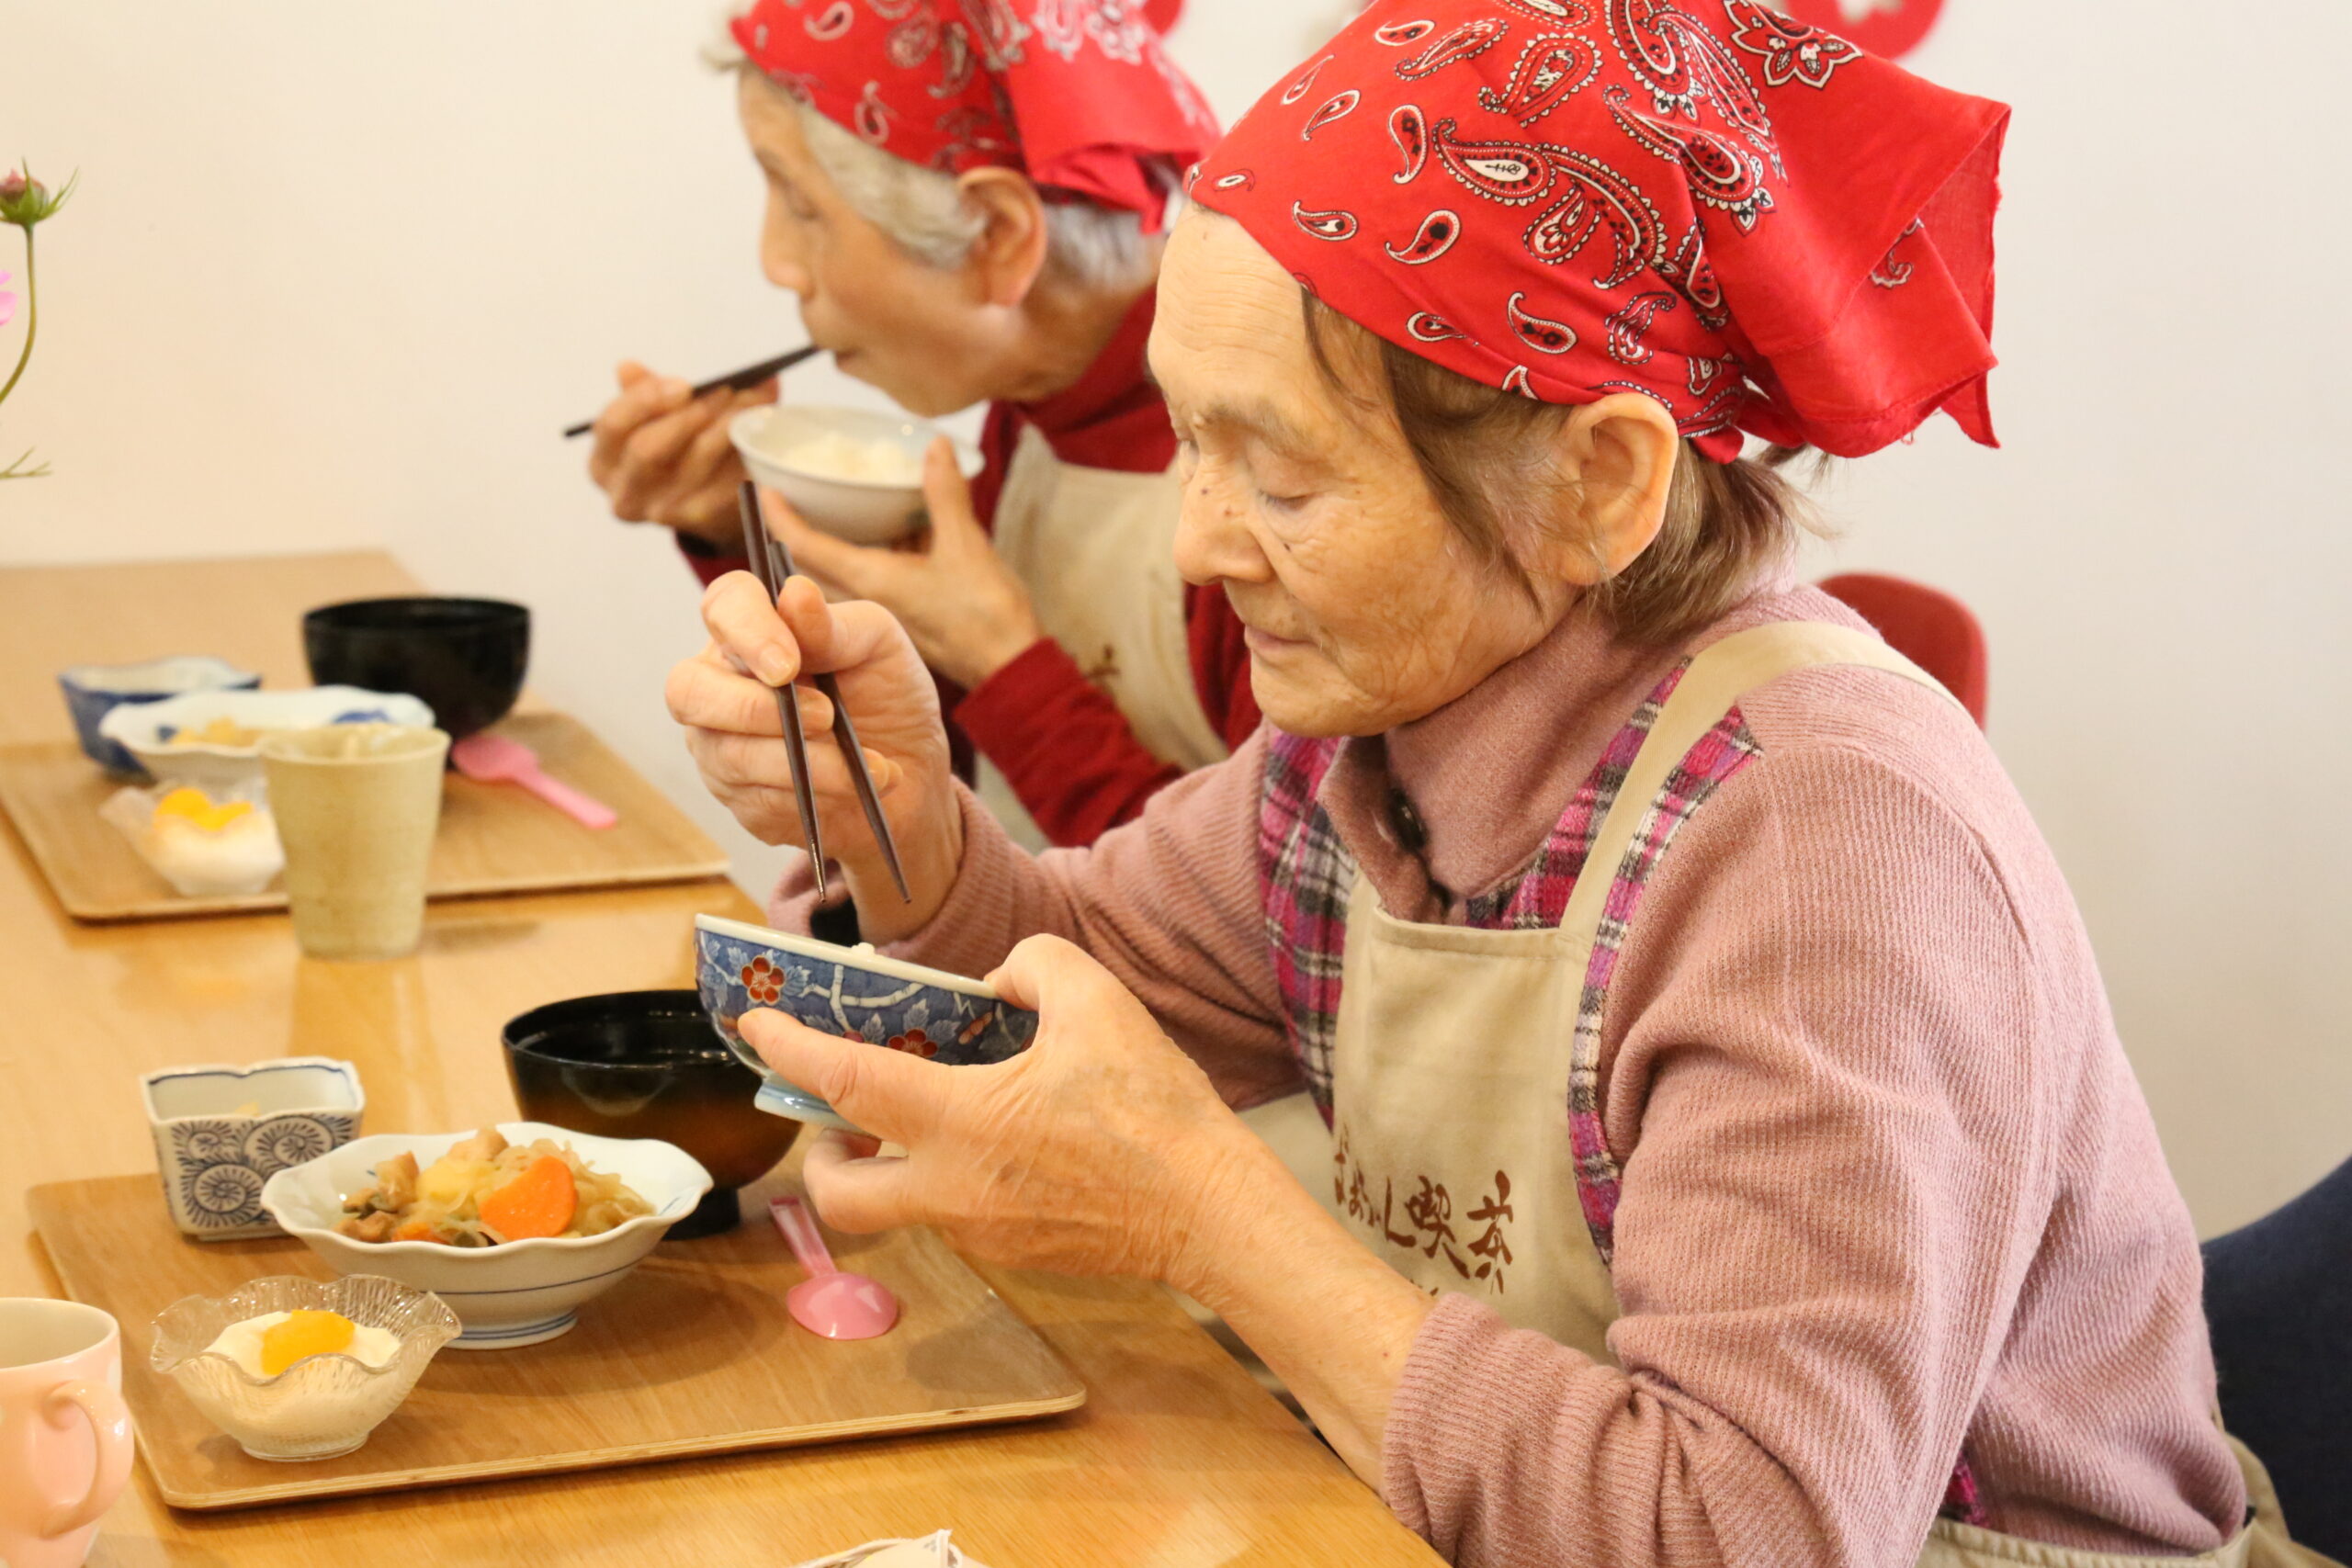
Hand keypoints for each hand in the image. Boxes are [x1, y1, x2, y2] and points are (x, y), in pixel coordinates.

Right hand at [588, 361, 776, 547]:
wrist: (713, 504)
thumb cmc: (678, 449)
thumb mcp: (656, 419)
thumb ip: (644, 391)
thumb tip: (627, 366)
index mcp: (605, 462)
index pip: (612, 425)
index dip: (644, 400)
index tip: (682, 383)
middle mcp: (625, 493)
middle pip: (646, 449)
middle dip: (687, 414)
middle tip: (725, 389)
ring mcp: (661, 511)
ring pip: (694, 460)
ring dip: (726, 425)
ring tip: (752, 401)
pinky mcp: (700, 520)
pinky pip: (725, 479)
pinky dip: (745, 452)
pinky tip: (760, 432)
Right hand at [666, 568, 962, 934]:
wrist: (911, 774)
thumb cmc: (887, 695)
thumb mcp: (879, 647)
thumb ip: (835, 624)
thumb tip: (796, 592)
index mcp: (752, 631)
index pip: (723, 606)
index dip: (746, 630)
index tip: (789, 663)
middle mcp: (720, 685)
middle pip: (688, 690)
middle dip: (753, 708)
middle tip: (824, 716)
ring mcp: (721, 746)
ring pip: (729, 755)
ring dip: (809, 760)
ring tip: (870, 762)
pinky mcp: (741, 800)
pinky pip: (759, 802)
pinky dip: (818, 794)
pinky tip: (859, 788)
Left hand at [742, 935, 1277, 1290]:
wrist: (1211, 1212)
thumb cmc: (1155, 1110)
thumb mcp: (1096, 1002)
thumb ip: (1031, 967)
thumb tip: (997, 983)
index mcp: (961, 1124)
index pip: (846, 1083)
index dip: (791, 1048)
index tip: (757, 1024)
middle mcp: (953, 1190)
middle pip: (841, 1193)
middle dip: (818, 1153)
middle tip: (835, 1110)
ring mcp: (980, 1232)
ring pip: (900, 1206)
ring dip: (890, 1161)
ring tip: (925, 1112)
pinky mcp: (1015, 1254)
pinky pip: (955, 1213)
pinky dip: (948, 1175)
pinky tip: (996, 1138)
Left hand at [769, 439, 1045, 689]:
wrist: (1013, 672)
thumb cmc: (987, 618)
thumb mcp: (967, 546)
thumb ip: (945, 495)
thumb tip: (935, 446)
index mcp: (870, 581)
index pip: (805, 547)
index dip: (780, 517)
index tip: (762, 491)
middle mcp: (867, 600)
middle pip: (813, 566)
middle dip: (800, 535)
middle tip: (793, 500)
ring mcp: (884, 614)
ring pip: (841, 577)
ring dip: (833, 550)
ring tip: (834, 513)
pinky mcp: (903, 622)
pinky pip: (870, 586)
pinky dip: (869, 562)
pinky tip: (892, 539)